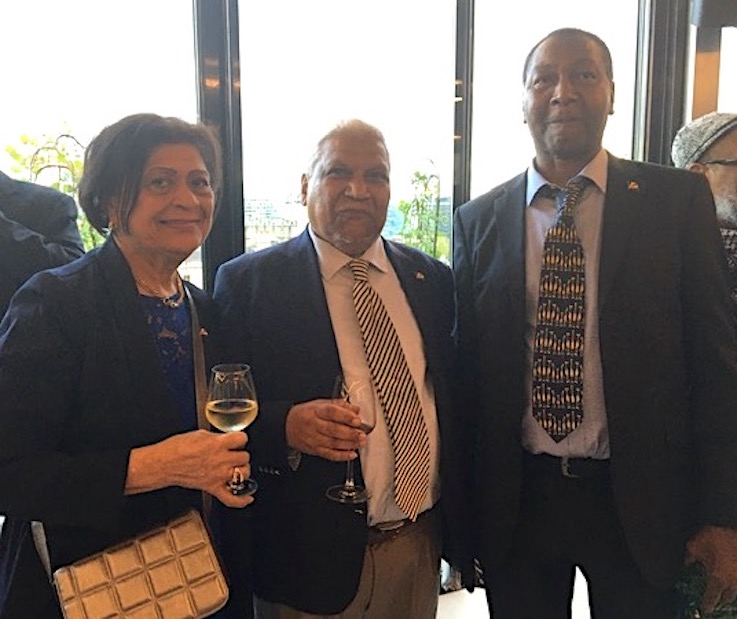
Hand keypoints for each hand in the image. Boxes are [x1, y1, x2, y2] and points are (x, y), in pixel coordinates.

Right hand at [126, 429, 253, 507]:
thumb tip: (225, 439)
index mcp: (218, 444)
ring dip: (242, 470)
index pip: (242, 439)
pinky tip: (248, 497)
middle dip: (240, 453)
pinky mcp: (212, 488)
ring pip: (244, 474)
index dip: (240, 439)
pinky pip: (231, 498)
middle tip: (233, 453)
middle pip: (245, 456)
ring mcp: (218, 476)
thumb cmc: (176, 448)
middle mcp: (221, 461)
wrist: (163, 464)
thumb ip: (217, 438)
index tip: (236, 440)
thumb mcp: (200, 434)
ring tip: (236, 467)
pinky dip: (241, 500)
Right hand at [285, 398, 367, 461]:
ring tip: (360, 443)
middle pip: (333, 430)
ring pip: (333, 443)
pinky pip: (329, 454)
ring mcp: (314, 438)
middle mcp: (314, 425)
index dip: (345, 416)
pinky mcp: (315, 450)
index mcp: (317, 411)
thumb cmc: (306, 414)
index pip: (332, 412)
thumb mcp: (320, 403)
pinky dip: (341, 456)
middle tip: (362, 434)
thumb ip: (339, 405)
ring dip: (349, 444)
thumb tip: (355, 409)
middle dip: (350, 433)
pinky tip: (351, 454)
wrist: (287, 426)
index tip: (357, 419)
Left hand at [685, 525, 736, 612]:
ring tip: (720, 589)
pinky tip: (728, 576)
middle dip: (718, 600)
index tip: (702, 609)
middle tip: (711, 599)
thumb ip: (691, 554)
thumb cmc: (722, 538)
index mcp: (718, 578)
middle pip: (725, 598)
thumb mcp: (699, 542)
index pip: (711, 599)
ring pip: (734, 592)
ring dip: (726, 593)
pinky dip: (733, 585)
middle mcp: (731, 582)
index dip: (706, 605)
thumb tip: (686, 563)